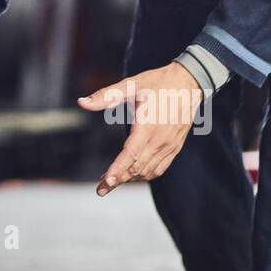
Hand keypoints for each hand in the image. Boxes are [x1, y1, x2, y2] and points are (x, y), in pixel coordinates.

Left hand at [78, 62, 202, 195]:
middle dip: (118, 179)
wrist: (189, 82)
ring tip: (111, 182)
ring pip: (148, 170)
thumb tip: (81, 102)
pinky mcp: (175, 147)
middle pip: (137, 167)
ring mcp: (170, 145)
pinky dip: (145, 174)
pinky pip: (160, 167)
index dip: (117, 170)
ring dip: (130, 178)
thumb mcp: (130, 85)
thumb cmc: (158, 82)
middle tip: (100, 188)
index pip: (130, 154)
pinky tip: (133, 174)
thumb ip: (105, 96)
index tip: (105, 182)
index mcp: (148, 125)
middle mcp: (160, 139)